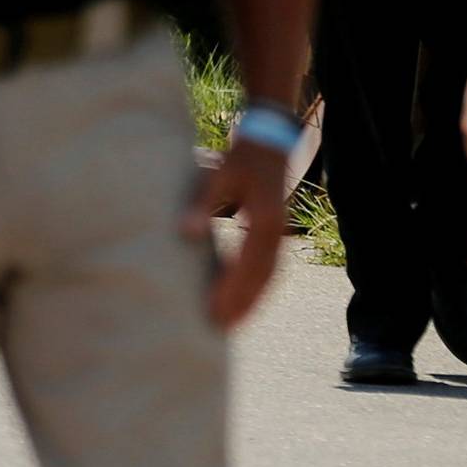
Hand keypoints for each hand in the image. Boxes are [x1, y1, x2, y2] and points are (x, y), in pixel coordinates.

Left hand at [185, 138, 287, 327]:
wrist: (267, 139)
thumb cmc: (238, 157)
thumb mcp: (218, 175)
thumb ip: (202, 205)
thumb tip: (186, 234)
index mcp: (265, 221)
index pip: (247, 266)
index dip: (230, 291)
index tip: (213, 310)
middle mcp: (278, 231)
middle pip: (262, 278)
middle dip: (243, 304)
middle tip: (221, 327)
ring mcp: (281, 232)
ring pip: (269, 276)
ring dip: (253, 299)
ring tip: (233, 321)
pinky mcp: (276, 230)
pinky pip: (271, 266)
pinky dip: (259, 286)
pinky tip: (245, 297)